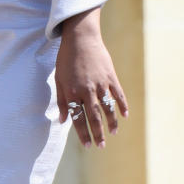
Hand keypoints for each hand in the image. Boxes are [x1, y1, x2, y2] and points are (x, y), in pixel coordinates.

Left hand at [55, 8, 127, 148]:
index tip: (87, 145)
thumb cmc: (66, 59)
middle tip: (101, 146)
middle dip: (98, 133)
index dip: (83, 133)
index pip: (78, 118)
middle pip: (94, 117)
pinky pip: (118, 94)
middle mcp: (87, 90)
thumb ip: (62, 101)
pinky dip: (122, 106)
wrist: (81, 38)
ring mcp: (101, 83)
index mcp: (73, 92)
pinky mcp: (111, 76)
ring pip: (108, 108)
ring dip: (111, 122)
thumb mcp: (59, 79)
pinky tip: (125, 116)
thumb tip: (63, 121)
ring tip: (113, 133)